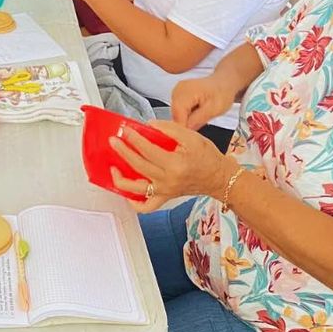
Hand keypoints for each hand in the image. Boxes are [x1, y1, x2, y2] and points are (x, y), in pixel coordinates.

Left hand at [108, 121, 230, 211]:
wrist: (219, 177)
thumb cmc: (208, 158)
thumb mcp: (191, 136)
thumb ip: (169, 128)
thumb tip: (148, 125)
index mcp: (175, 164)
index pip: (147, 150)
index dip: (133, 138)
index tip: (125, 130)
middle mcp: (168, 180)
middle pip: (138, 166)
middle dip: (122, 151)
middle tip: (114, 141)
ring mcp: (165, 191)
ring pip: (136, 190)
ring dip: (120, 179)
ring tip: (113, 168)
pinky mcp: (165, 197)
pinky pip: (146, 206)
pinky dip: (133, 202)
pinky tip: (126, 192)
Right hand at [171, 73, 237, 130]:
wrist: (223, 83)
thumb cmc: (222, 93)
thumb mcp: (214, 109)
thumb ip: (198, 120)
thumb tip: (185, 130)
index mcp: (186, 92)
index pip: (177, 116)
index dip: (183, 128)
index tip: (191, 137)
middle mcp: (177, 91)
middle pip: (174, 116)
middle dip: (185, 124)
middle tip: (199, 126)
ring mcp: (175, 93)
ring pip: (175, 115)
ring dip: (185, 120)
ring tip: (199, 117)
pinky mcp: (177, 96)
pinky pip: (177, 111)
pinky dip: (185, 116)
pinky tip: (195, 113)